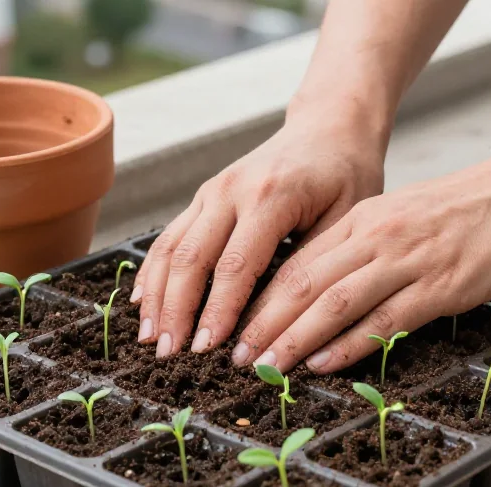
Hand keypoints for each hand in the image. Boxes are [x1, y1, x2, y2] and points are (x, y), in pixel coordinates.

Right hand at [131, 111, 386, 358]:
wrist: (329, 128)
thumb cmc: (346, 176)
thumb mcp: (348, 219)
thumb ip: (313, 265)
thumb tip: (283, 324)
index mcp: (272, 196)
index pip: (236, 264)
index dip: (218, 311)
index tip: (207, 350)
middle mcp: (233, 190)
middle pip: (192, 258)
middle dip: (177, 311)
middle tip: (169, 355)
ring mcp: (213, 191)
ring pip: (172, 247)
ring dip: (157, 296)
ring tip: (150, 339)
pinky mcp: (204, 196)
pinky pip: (170, 236)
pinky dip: (153, 271)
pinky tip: (142, 302)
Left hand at [235, 147, 490, 372]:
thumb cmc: (475, 207)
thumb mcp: (408, 217)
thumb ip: (370, 247)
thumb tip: (332, 287)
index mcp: (365, 218)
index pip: (298, 262)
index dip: (261, 298)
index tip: (236, 328)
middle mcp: (377, 236)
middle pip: (303, 282)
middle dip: (263, 323)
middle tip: (235, 358)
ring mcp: (408, 260)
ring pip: (334, 302)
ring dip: (294, 338)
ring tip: (265, 368)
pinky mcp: (442, 284)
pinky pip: (384, 319)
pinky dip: (349, 345)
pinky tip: (323, 365)